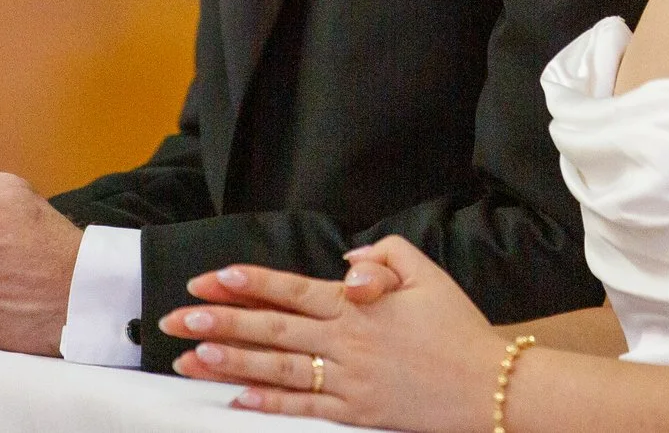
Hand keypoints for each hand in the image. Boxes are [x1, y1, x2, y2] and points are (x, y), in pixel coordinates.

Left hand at [162, 237, 501, 429]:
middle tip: (178, 317)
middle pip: (273, 328)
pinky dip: (269, 404)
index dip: (250, 282)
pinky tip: (238, 400)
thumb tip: (346, 264)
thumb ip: (383, 257)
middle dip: (221, 321)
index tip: (212, 277)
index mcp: (358, 305)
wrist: (490, 386)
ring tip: (190, 359)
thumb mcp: (426, 273)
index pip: (292, 288)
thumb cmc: (458, 326)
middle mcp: (346, 342)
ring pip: (278, 369)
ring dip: (232, 362)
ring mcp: (349, 380)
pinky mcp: (356, 412)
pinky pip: (305, 408)